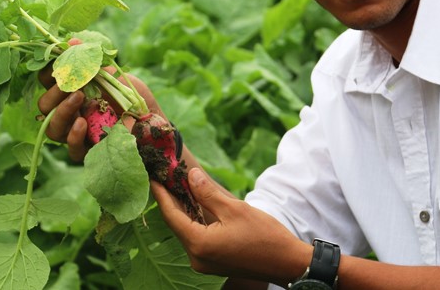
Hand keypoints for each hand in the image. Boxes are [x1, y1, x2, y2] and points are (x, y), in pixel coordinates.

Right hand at [36, 58, 161, 161]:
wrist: (155, 123)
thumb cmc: (134, 97)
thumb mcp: (116, 76)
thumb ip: (93, 62)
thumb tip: (72, 41)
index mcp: (72, 91)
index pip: (47, 81)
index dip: (47, 71)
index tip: (59, 63)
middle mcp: (69, 112)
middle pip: (44, 105)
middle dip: (54, 92)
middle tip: (70, 83)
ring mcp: (76, 133)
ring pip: (52, 128)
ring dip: (61, 112)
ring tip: (78, 98)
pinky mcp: (88, 151)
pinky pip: (71, 149)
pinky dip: (74, 136)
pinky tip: (82, 123)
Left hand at [151, 167, 311, 285]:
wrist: (287, 263)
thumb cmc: (264, 236)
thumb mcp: (234, 209)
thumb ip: (208, 193)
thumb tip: (190, 175)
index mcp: (199, 244)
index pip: (171, 215)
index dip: (160, 194)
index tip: (152, 177)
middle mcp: (196, 258)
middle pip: (176, 224)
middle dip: (171, 200)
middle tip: (165, 178)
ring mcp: (204, 263)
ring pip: (186, 231)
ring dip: (183, 210)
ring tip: (177, 187)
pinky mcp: (213, 263)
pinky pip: (196, 239)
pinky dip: (194, 221)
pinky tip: (195, 206)